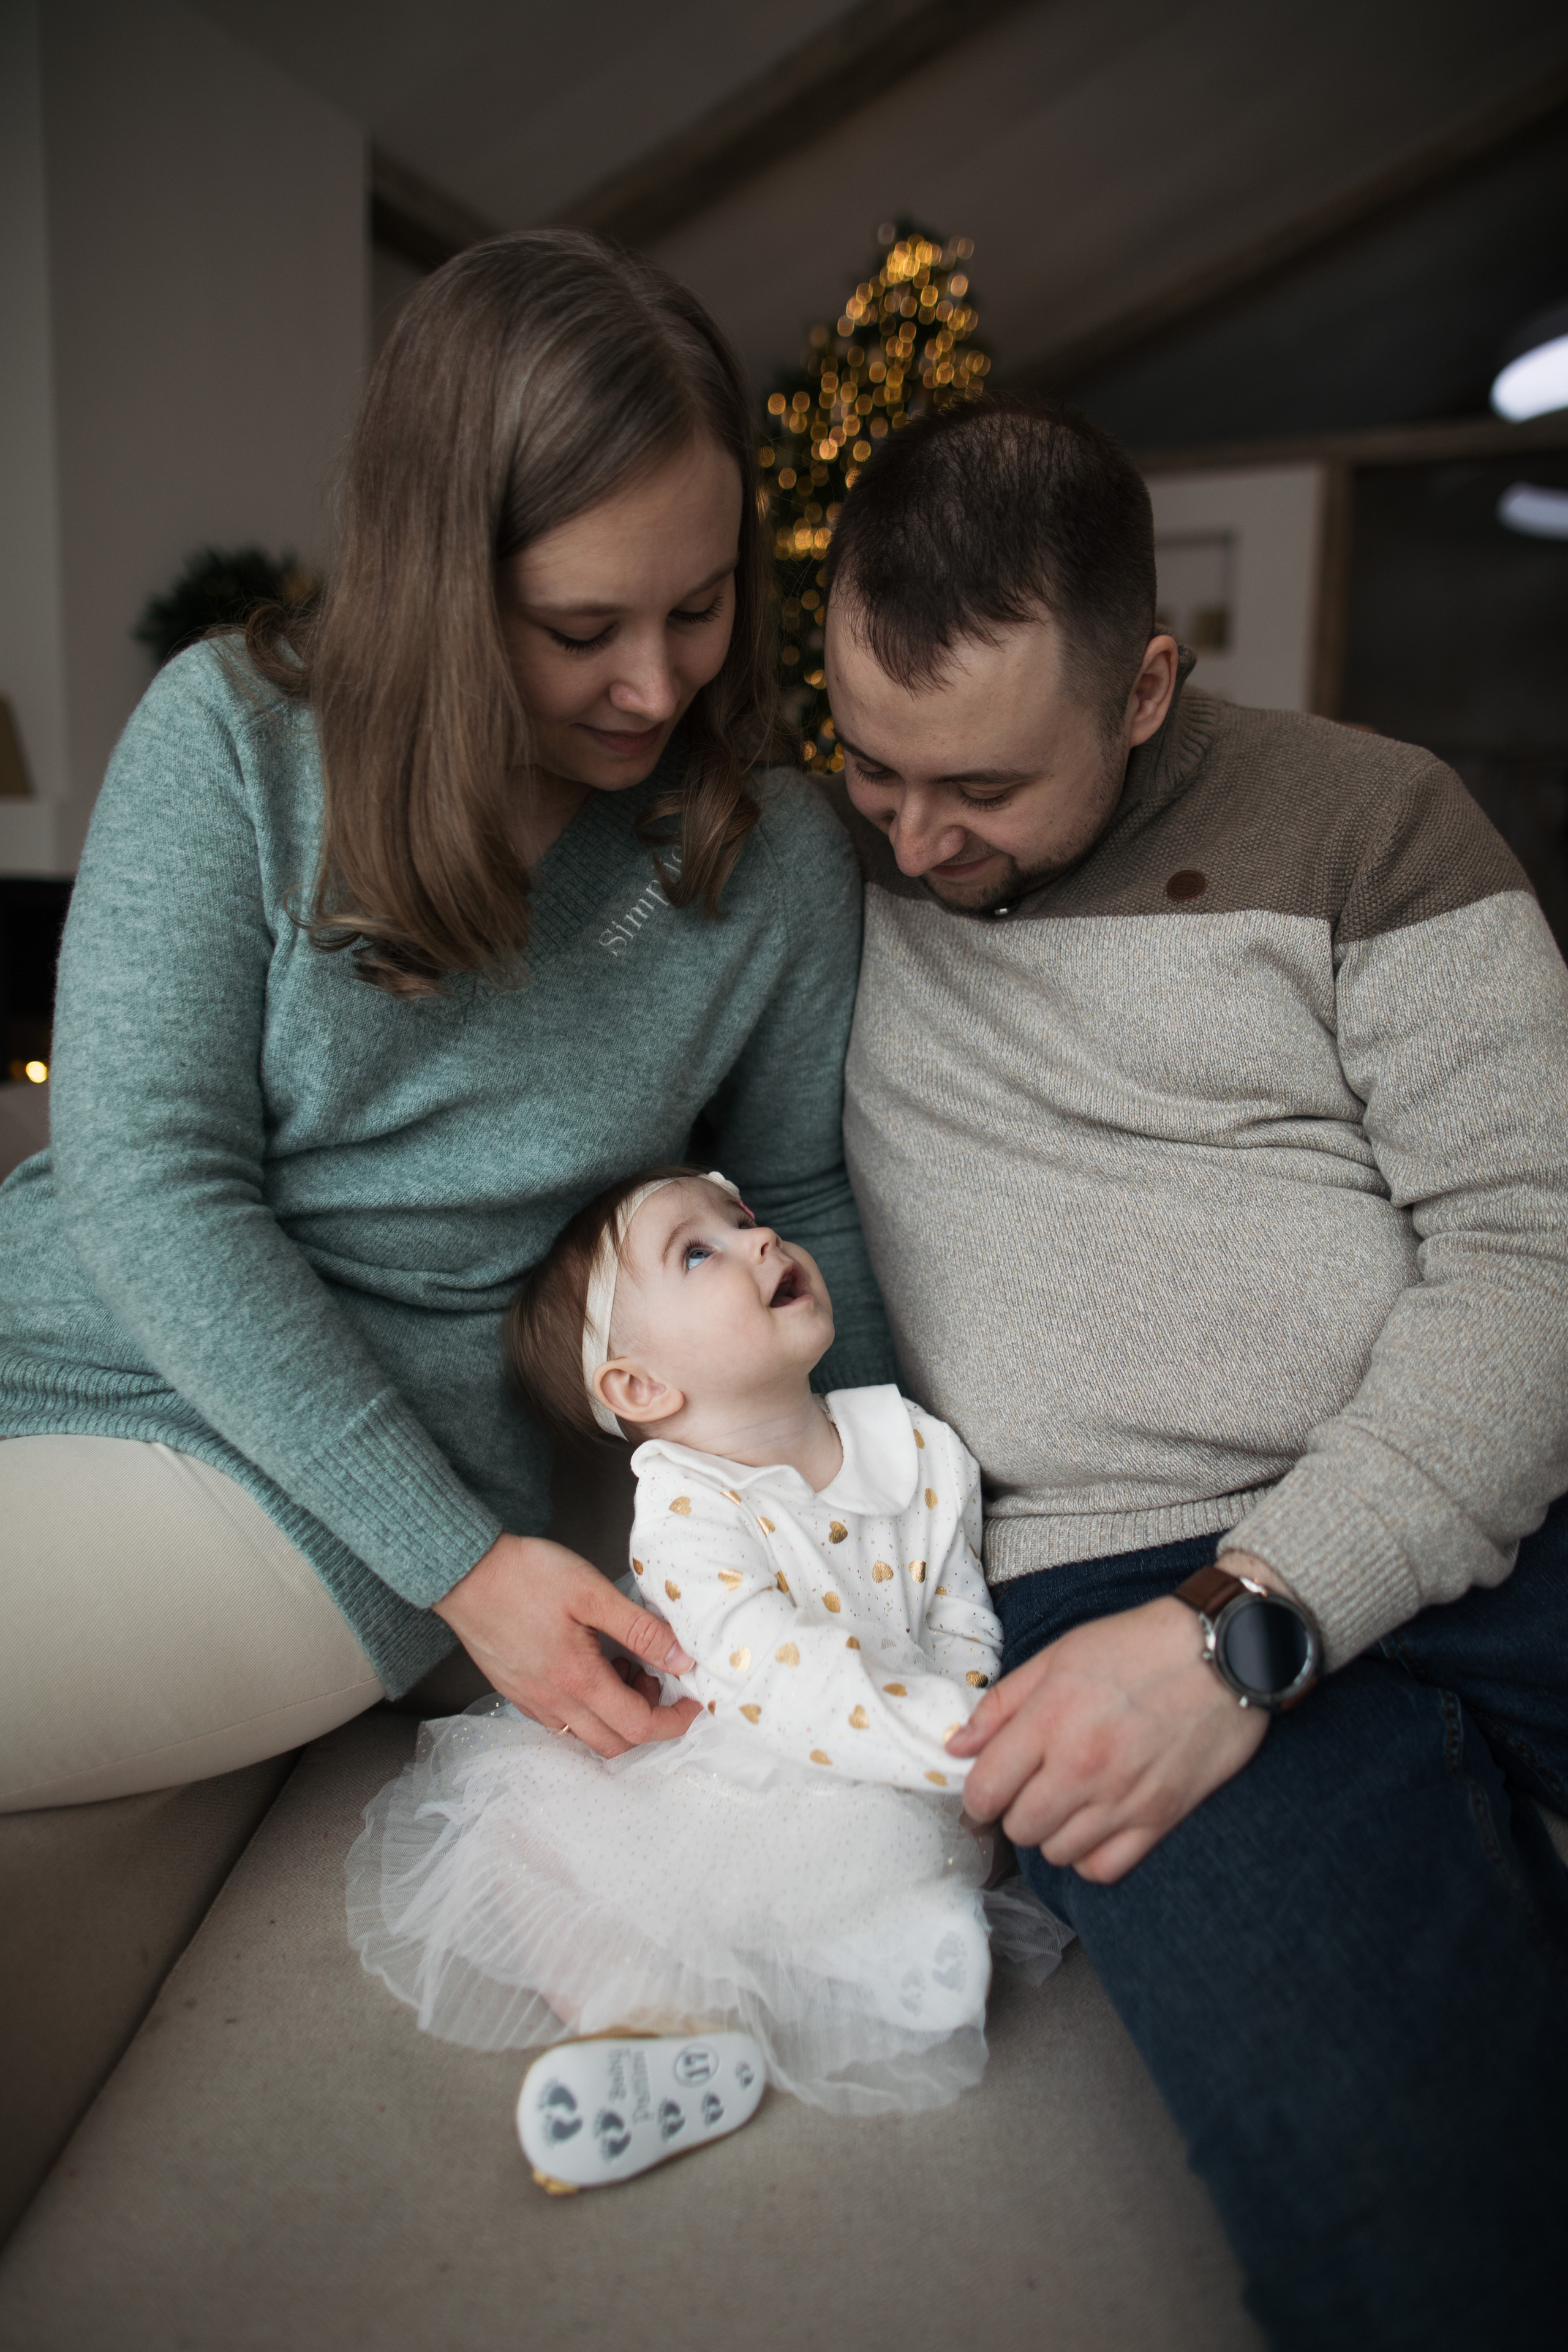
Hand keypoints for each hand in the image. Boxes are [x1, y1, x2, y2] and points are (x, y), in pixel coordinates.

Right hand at [433, 1532, 701, 1758]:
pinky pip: (563, 1722)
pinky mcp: (517, 1693)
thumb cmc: (524, 1575)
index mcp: (576, 1680)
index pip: (639, 1727)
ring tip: (623, 1664)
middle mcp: (552, 1702)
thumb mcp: (592, 1593)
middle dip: (648, 1721)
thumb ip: (641, 1630)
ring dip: (617, 1714)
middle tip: (656, 1678)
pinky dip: (589, 1708)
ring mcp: (531, 1702)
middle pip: (615, 1744)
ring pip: (587, 1736)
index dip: (675, 1721)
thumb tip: (683, 1659)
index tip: (693, 1700)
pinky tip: (592, 1665)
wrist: (463, 1571)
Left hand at [947, 1592, 1267, 1883]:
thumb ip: (1002, 1703)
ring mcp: (1122, 1797)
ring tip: (1067, 1801)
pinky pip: (1105, 1868)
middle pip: (1019, 1828)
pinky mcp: (1160, 1817)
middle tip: (1031, 1788)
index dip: (977, 1794)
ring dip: (1053, 1833)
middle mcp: (1081, 1766)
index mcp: (1050, 1719)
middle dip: (1015, 1812)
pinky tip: (1095, 1825)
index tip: (988, 1786)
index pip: (985, 1790)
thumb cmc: (1139, 1645)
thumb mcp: (1059, 1655)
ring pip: (1057, 1854)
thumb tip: (958, 1747)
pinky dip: (1091, 1856)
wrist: (1226, 1653)